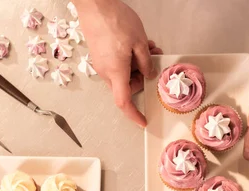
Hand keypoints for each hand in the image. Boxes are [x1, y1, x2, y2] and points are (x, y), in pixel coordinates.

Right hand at [76, 0, 162, 126]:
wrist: (94, 3)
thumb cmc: (114, 21)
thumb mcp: (139, 42)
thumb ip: (146, 63)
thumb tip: (149, 75)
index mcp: (116, 72)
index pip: (124, 102)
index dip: (134, 114)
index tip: (143, 121)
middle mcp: (106, 71)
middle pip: (127, 86)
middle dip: (143, 77)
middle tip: (154, 60)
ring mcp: (101, 62)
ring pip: (124, 73)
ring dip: (139, 64)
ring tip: (148, 47)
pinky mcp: (100, 54)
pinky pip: (117, 63)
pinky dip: (130, 58)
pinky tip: (138, 43)